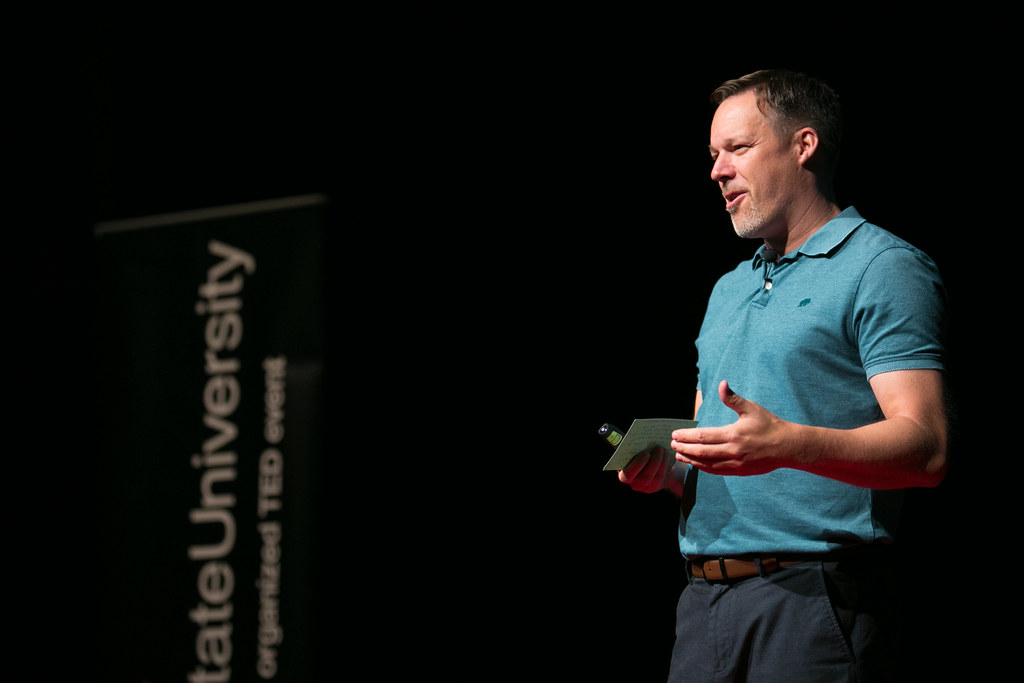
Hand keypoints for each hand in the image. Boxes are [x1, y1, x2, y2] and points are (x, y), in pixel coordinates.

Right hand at [618, 446, 680, 494]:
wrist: (646, 463)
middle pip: (645, 477)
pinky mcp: (656, 486)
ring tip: (663, 449)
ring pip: (656, 477)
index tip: (646, 452)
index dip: (638, 464)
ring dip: (661, 462)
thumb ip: (628, 447)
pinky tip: (666, 454)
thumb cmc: (634, 453)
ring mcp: (646, 487)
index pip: (628, 474)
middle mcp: (634, 484)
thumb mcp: (630, 450)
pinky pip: (662, 477)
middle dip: (654, 462)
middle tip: (658, 448)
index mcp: (623, 474)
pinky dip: (665, 464)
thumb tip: (630, 436)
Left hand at [670, 380, 791, 475]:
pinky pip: (717, 471)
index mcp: (734, 434)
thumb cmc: (770, 425)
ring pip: (707, 464)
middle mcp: (733, 451)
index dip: (687, 436)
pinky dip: (704, 468)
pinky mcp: (740, 471)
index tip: (676, 434)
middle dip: (684, 448)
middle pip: (702, 451)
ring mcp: (736, 463)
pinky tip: (696, 464)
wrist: (788, 447)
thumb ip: (733, 399)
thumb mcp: (752, 409)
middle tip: (672, 444)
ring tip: (679, 454)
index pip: (703, 436)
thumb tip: (722, 384)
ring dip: (691, 459)